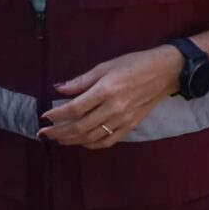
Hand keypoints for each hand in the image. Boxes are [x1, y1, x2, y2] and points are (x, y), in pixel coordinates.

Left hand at [41, 45, 181, 148]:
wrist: (164, 73)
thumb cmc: (133, 64)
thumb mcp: (105, 66)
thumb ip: (81, 81)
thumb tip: (58, 89)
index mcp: (105, 90)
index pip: (75, 108)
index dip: (58, 115)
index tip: (45, 117)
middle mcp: (113, 108)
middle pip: (80, 126)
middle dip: (59, 131)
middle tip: (44, 133)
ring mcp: (123, 120)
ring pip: (92, 137)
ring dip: (72, 140)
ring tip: (58, 139)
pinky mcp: (131, 126)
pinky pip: (108, 141)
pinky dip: (92, 144)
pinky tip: (81, 142)